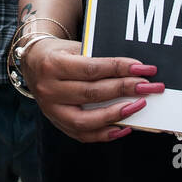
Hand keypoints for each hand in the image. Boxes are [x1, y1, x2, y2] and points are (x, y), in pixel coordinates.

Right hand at [21, 36, 162, 142]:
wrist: (33, 62)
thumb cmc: (59, 52)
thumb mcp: (73, 47)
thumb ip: (97, 58)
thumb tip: (133, 69)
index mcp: (53, 64)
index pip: (91, 69)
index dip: (119, 68)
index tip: (144, 68)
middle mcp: (49, 89)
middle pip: (92, 93)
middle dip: (124, 89)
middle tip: (148, 87)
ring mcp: (51, 110)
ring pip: (86, 119)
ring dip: (116, 114)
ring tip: (138, 106)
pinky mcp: (57, 122)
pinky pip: (82, 134)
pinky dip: (105, 133)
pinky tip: (124, 127)